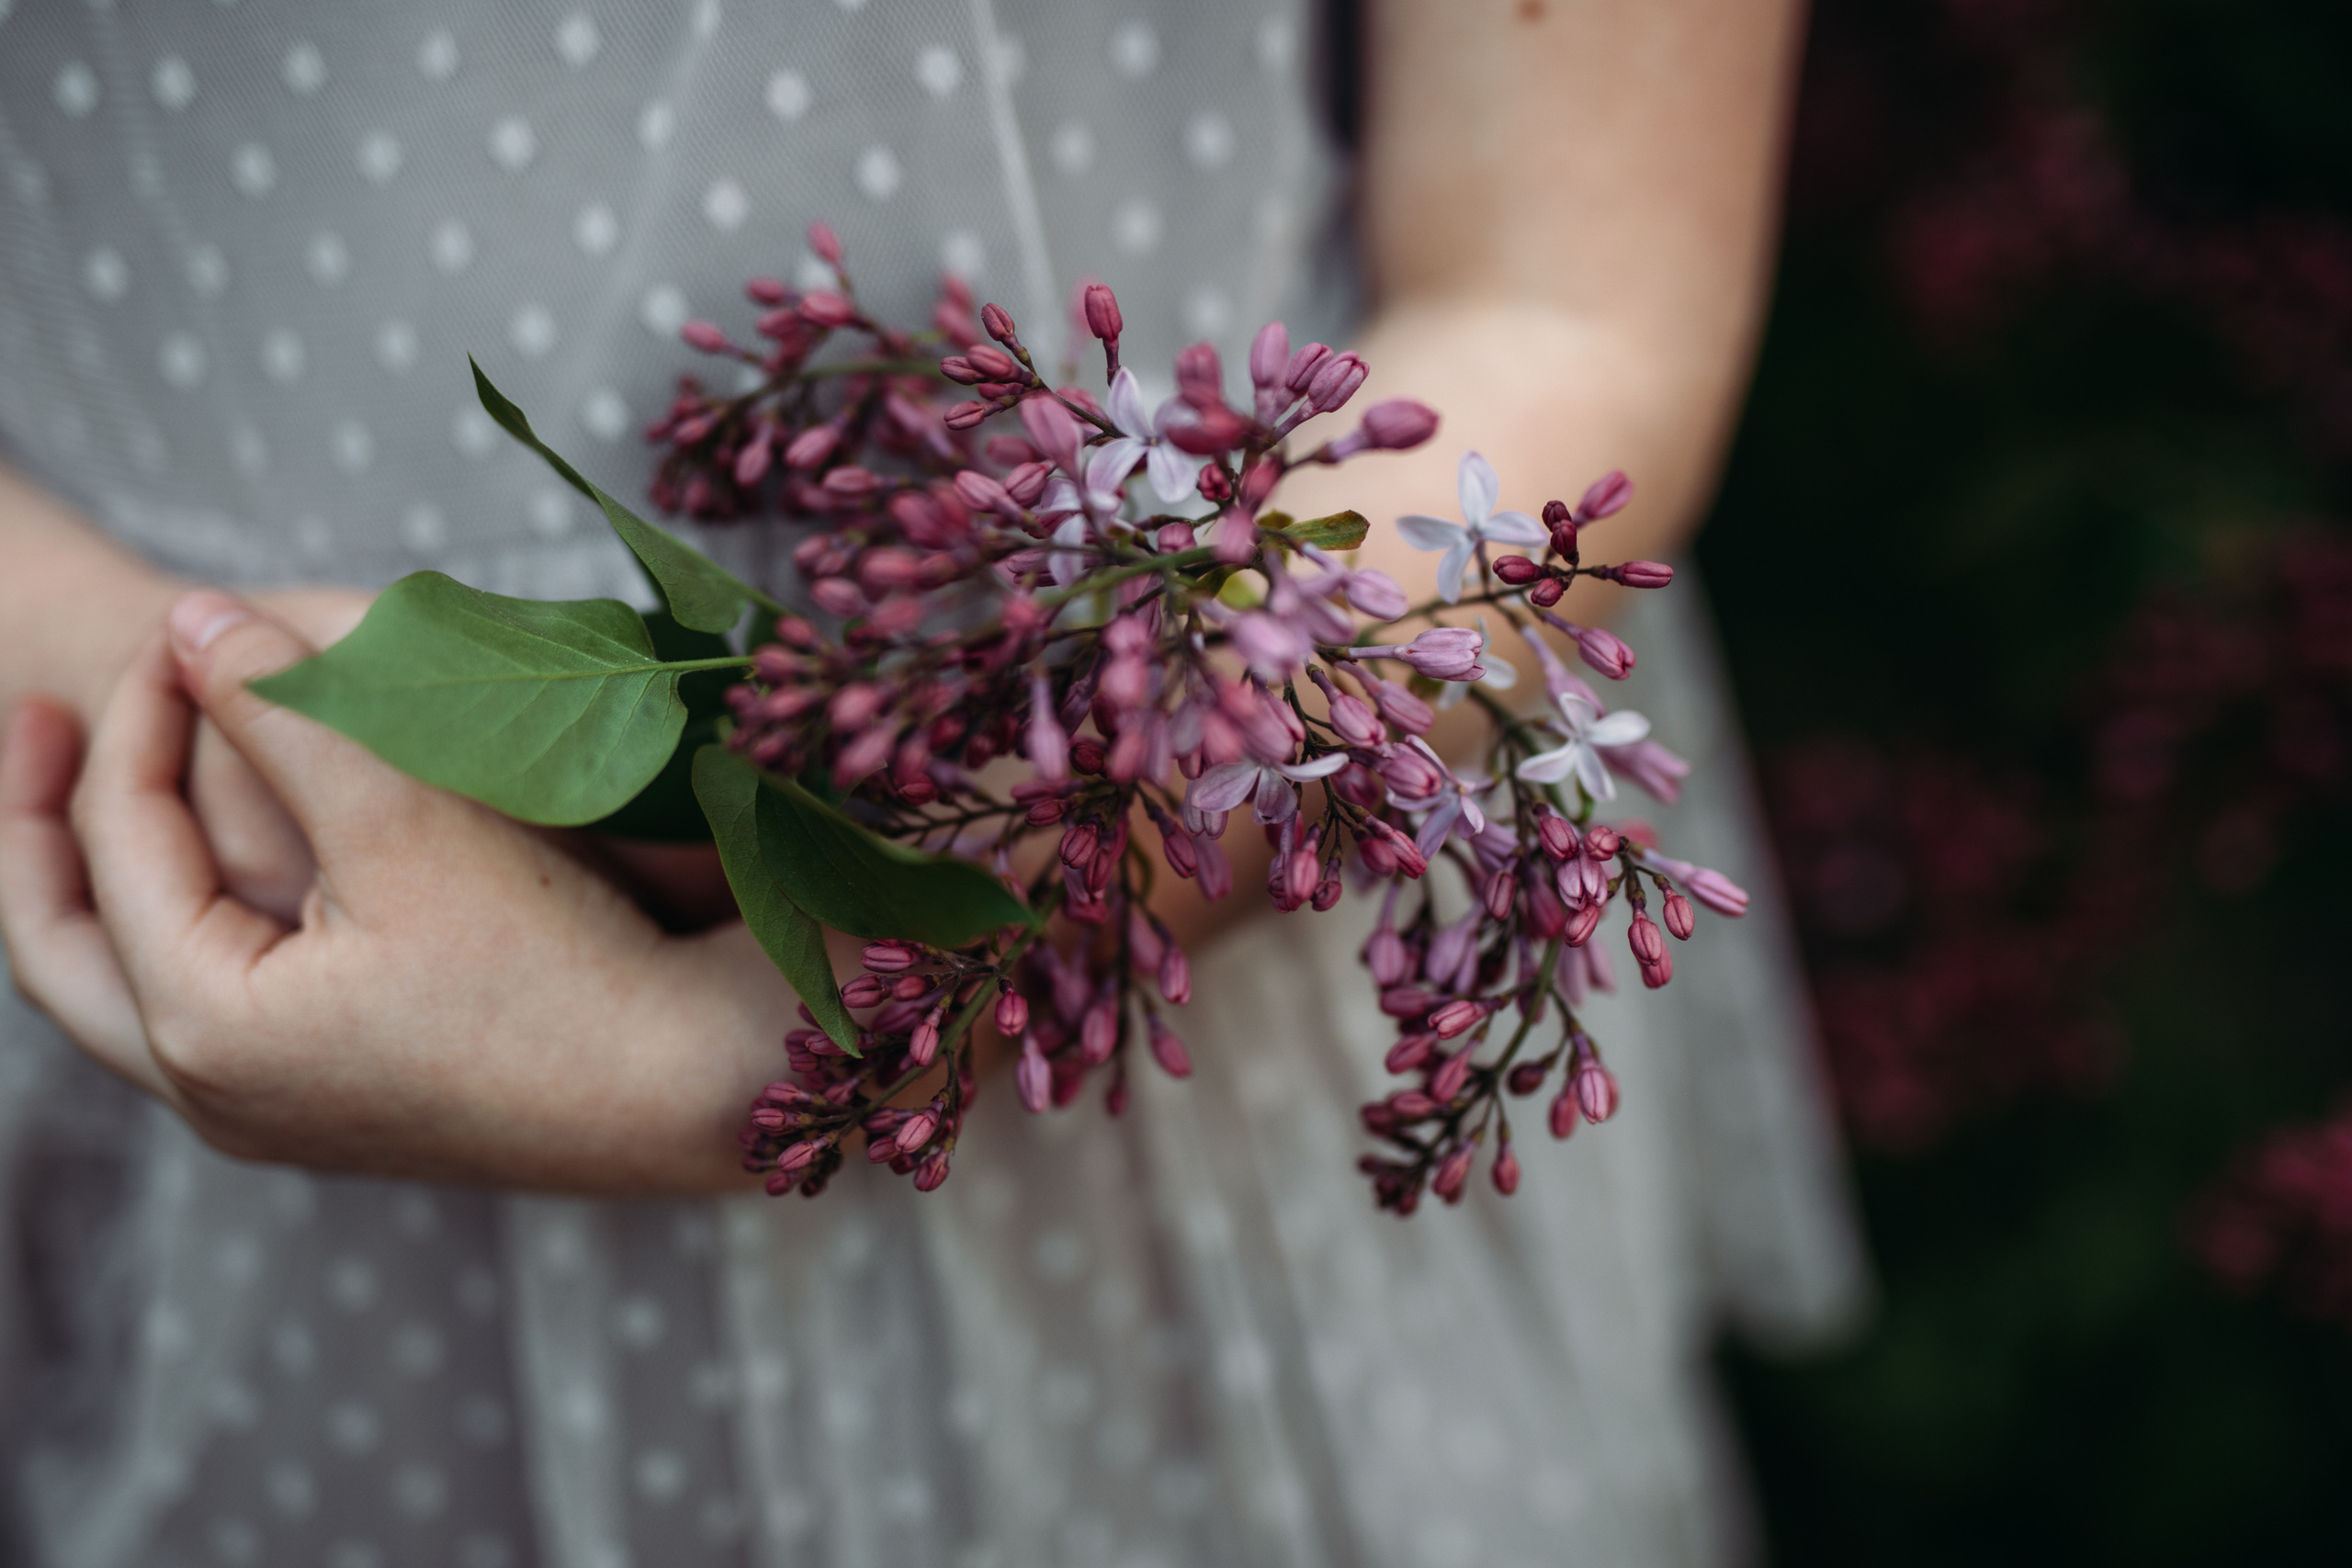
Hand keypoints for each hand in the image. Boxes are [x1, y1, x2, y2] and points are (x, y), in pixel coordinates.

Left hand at [0, 592, 796, 1190]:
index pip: (118, 842)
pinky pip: (207, 1015)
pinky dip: (187, 929)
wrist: (694, 1088)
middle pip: (61, 949)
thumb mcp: (412, 817)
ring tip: (119, 788)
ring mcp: (280, 1117)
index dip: (141, 711)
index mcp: (204, 1028)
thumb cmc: (560, 962)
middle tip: (40, 722)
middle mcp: (217, 1096)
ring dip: (109, 885)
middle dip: (36, 826)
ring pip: (129, 992)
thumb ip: (288, 708)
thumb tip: (193, 615)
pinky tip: (237, 871)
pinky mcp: (346, 1114)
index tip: (186, 622)